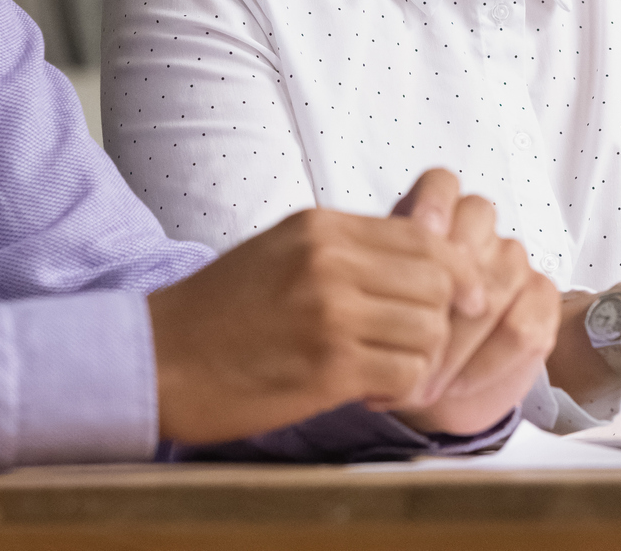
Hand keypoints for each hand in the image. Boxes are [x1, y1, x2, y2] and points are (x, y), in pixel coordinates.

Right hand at [148, 184, 479, 444]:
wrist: (157, 360)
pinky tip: (371, 393)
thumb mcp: (282, 251)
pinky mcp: (329, 368)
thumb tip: (425, 256)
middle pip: (438, 282)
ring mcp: (331, 314)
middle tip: (415, 345)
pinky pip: (407, 375)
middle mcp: (331, 262)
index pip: (423, 238)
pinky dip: (401, 390)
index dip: (455, 271)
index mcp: (321, 227)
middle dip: (441, 319)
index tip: (463, 298)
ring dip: (420, 358)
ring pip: (430, 330)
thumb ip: (347, 249)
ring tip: (386, 370)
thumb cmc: (219, 311)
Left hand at [386, 171, 560, 434]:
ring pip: (496, 282)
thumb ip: (372, 289)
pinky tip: (456, 384)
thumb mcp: (373, 311)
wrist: (436, 387)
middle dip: (439, 291)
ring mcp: (513, 262)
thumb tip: (362, 291)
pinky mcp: (541, 299)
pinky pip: (521, 328)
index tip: (419, 234)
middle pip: (475, 227)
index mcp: (434, 216)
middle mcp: (478, 231)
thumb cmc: (396, 337)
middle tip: (406, 339)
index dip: (433, 205)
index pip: (441, 184)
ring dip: (456, 341)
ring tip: (422, 380)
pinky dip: (485, 363)